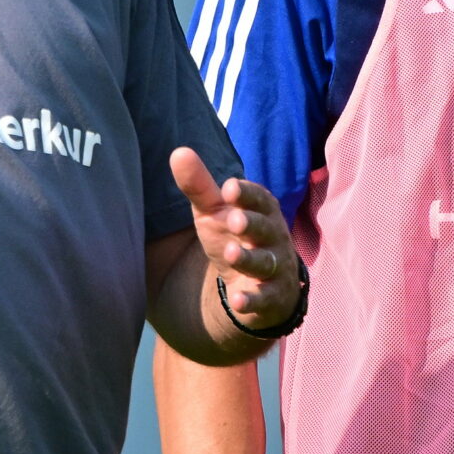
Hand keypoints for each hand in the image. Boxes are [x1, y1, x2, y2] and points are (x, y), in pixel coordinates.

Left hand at [171, 148, 298, 328]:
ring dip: (250, 259)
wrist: (258, 281)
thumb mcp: (215, 212)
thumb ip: (199, 186)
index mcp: (262, 211)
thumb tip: (178, 152)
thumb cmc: (234, 235)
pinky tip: (237, 301)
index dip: (247, 194)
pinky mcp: (272, 297)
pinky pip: (265, 299)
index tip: (229, 188)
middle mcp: (272, 237)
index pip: (259, 199)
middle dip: (251, 224)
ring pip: (265, 262)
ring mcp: (274, 267)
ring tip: (232, 253)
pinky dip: (253, 300)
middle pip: (265, 228)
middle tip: (234, 219)